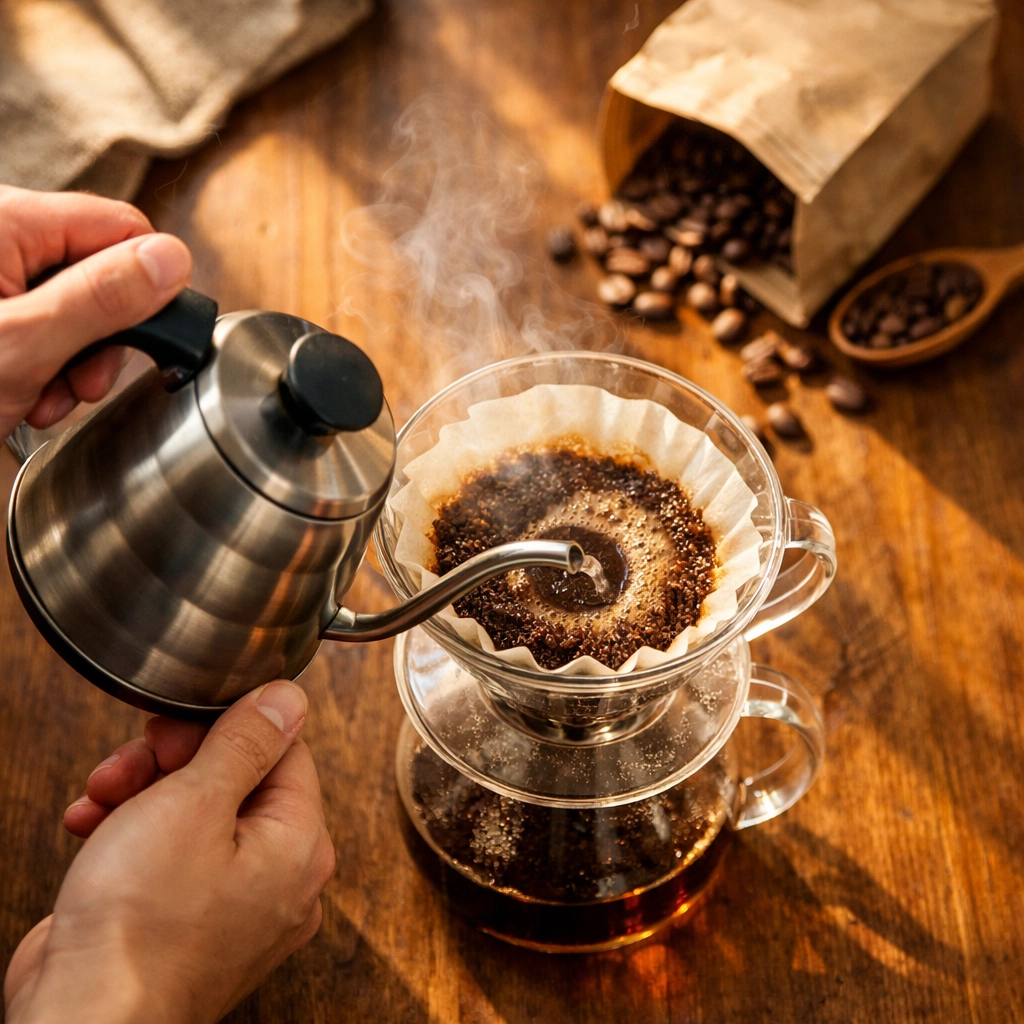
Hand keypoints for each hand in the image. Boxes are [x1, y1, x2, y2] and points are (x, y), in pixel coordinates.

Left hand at [0, 185, 191, 435]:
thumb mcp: (25, 341)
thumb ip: (101, 297)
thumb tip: (173, 261)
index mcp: (9, 220)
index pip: (123, 228)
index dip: (146, 287)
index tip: (140, 340)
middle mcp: (5, 237)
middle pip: (105, 271)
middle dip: (105, 340)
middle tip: (82, 384)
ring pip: (80, 307)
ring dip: (76, 363)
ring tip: (44, 397)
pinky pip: (47, 325)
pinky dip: (46, 366)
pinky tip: (25, 393)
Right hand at [3, 682, 335, 1023]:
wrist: (81, 1020)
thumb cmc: (140, 927)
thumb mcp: (195, 803)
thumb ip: (246, 743)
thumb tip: (287, 700)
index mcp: (300, 845)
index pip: (283, 751)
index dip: (225, 728)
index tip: (177, 728)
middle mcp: (278, 879)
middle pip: (237, 781)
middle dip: (173, 763)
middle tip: (134, 763)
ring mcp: (233, 907)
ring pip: (197, 815)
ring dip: (142, 794)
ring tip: (102, 798)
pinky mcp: (187, 924)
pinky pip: (172, 858)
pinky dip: (131, 836)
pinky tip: (91, 827)